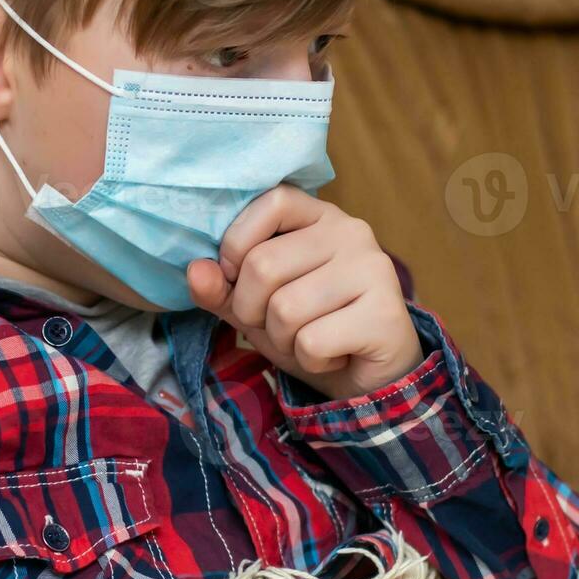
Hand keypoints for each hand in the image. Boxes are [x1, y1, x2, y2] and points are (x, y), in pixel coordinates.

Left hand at [187, 186, 423, 400]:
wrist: (368, 376)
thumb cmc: (312, 329)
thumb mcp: (257, 308)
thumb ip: (222, 288)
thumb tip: (194, 271)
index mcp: (320, 217)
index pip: (271, 201)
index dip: (238, 243)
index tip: (239, 278)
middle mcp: (351, 232)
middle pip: (264, 265)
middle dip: (255, 311)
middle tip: (282, 326)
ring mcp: (372, 269)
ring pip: (286, 308)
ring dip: (284, 340)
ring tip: (310, 340)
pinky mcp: (384, 313)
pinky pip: (312, 342)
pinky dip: (310, 360)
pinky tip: (333, 355)